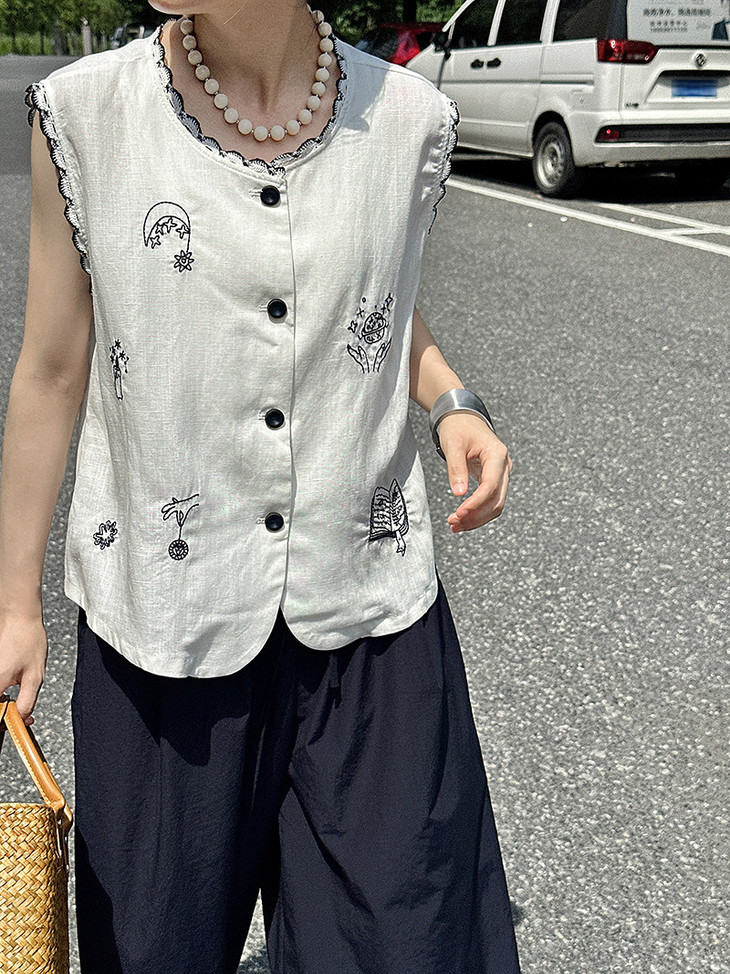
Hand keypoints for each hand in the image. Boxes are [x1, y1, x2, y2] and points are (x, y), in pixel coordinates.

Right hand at [0, 612, 48, 725]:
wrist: (18, 615)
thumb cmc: (27, 638)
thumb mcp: (35, 675)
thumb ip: (28, 700)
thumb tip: (23, 717)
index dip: (5, 723)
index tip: (17, 723)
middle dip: (4, 711)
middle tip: (18, 710)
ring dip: (2, 700)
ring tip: (15, 689)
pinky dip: (1, 689)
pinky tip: (10, 681)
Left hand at [437, 412, 512, 532]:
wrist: (463, 419)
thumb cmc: (458, 428)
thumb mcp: (453, 445)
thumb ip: (456, 469)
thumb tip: (459, 494)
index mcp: (497, 454)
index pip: (491, 486)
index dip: (476, 503)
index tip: (459, 513)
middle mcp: (504, 466)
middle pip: (497, 500)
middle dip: (476, 516)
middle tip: (453, 523)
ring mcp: (501, 474)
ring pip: (495, 504)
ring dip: (477, 518)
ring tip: (455, 525)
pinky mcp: (495, 480)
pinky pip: (490, 501)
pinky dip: (477, 512)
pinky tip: (462, 519)